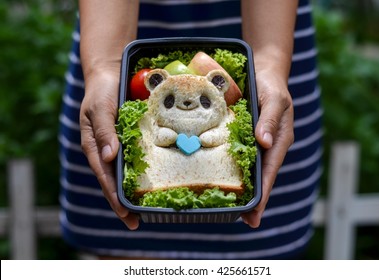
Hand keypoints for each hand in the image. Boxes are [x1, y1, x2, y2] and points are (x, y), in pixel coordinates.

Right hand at [80, 68, 139, 229]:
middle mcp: (106, 150)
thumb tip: (108, 157)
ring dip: (134, 190)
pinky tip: (155, 179)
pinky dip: (143, 171)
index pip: (104, 177)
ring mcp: (118, 146)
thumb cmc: (101, 91)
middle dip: (123, 202)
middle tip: (136, 221)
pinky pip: (136, 158)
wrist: (111, 75)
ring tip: (146, 208)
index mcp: (94, 146)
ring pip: (125, 173)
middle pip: (114, 181)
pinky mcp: (129, 139)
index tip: (125, 215)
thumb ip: (103, 131)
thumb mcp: (99, 108)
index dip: (113, 197)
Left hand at [241, 69, 293, 227]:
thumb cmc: (272, 85)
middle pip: (260, 177)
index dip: (263, 195)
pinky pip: (239, 155)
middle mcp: (268, 146)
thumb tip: (265, 144)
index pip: (269, 173)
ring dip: (242, 188)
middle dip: (253, 199)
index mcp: (279, 141)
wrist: (264, 71)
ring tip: (231, 206)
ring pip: (249, 169)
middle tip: (242, 220)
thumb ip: (271, 120)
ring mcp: (256, 143)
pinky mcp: (245, 136)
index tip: (254, 216)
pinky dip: (232, 168)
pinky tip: (221, 176)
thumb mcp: (275, 99)